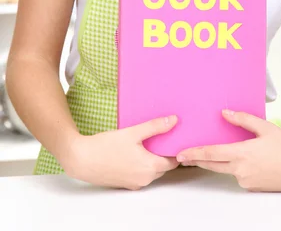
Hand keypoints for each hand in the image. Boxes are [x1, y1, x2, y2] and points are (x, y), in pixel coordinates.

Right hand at [64, 115, 178, 189]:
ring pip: (151, 171)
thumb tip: (174, 120)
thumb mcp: (133, 133)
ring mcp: (134, 183)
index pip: (173, 161)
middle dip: (164, 153)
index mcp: (150, 167)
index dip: (175, 149)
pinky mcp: (124, 183)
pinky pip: (140, 174)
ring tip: (148, 142)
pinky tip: (134, 151)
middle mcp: (144, 179)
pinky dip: (141, 164)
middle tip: (162, 136)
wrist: (81, 159)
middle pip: (163, 167)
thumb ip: (155, 127)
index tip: (175, 137)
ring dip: (152, 159)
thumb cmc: (106, 147)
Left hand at [176, 110, 280, 191]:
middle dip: (196, 160)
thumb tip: (224, 113)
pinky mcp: (251, 187)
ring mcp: (246, 181)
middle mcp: (241, 170)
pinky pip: (238, 175)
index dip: (194, 153)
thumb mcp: (265, 127)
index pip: (212, 154)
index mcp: (243, 153)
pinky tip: (250, 159)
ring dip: (222, 161)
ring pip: (227, 169)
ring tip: (226, 149)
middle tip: (182, 156)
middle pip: (213, 165)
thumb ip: (243, 120)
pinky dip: (237, 167)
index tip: (180, 153)